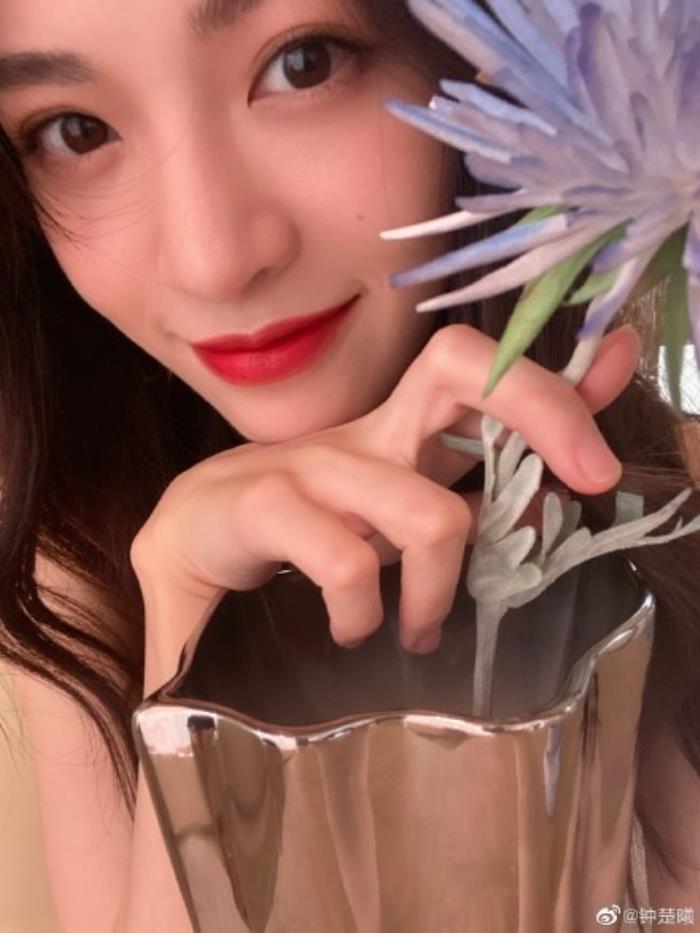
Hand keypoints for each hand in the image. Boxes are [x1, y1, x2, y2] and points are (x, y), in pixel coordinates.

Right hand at [130, 322, 639, 655]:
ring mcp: (312, 462)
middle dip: (539, 408)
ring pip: (427, 512)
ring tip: (418, 631)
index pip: (478, 371)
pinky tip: (353, 631)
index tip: (621, 360)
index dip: (553, 372)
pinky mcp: (262, 502)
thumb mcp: (396, 524)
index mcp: (398, 434)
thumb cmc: (305, 538)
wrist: (190, 545)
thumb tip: (551, 501)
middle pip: (456, 369)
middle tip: (591, 479)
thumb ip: (463, 510)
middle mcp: (365, 432)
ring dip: (440, 591)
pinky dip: (363, 611)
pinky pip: (348, 560)